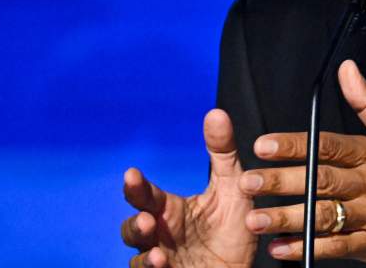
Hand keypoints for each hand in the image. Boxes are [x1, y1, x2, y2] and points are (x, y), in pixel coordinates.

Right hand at [122, 109, 255, 267]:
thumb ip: (222, 153)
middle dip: (134, 221)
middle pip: (134, 224)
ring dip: (142, 246)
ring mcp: (162, 258)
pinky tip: (162, 262)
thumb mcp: (233, 187)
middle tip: (146, 216)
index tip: (132, 173)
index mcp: (170, 209)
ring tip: (155, 242)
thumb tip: (216, 113)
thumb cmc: (233, 229)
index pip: (146, 195)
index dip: (137, 185)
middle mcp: (161, 234)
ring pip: (136, 253)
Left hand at [238, 59, 365, 266]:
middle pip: (320, 180)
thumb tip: (346, 68)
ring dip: (287, 217)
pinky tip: (281, 247)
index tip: (263, 144)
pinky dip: (308, 249)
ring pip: (324, 215)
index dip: (295, 145)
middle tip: (247, 181)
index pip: (329, 145)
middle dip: (281, 181)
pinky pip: (336, 248)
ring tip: (254, 219)